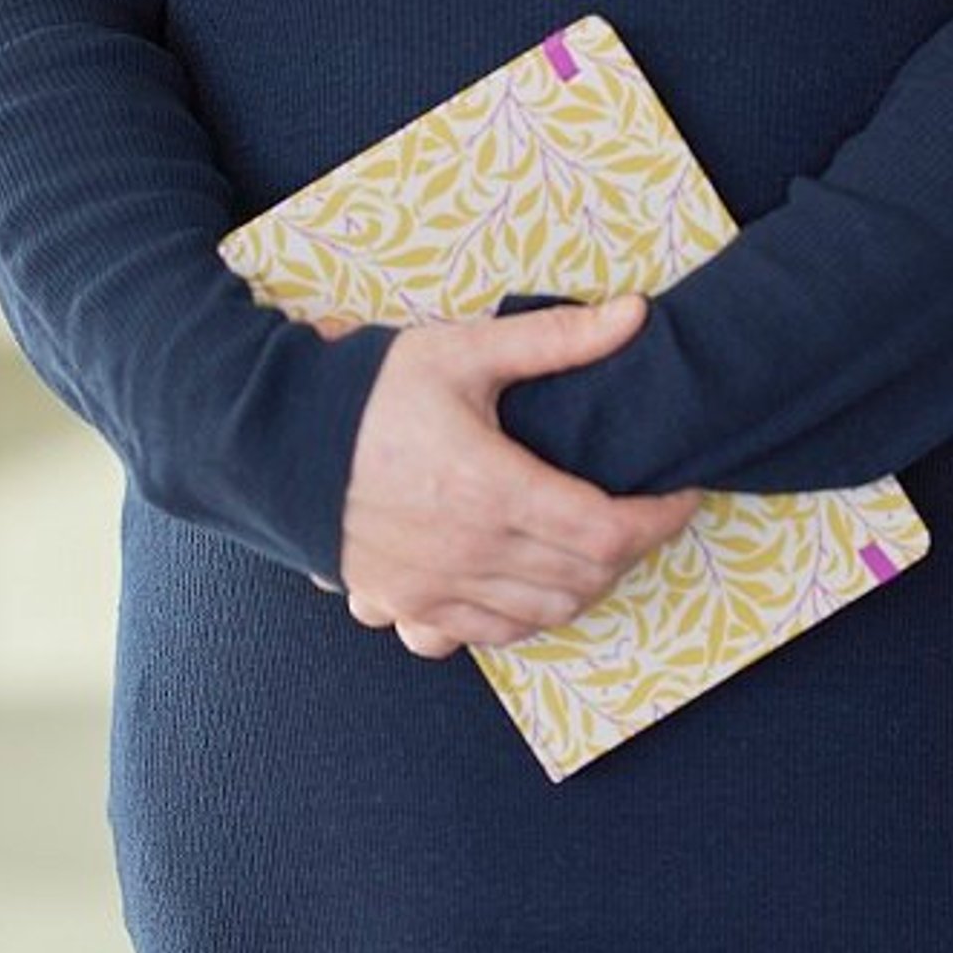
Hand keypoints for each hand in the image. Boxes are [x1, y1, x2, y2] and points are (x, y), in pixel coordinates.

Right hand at [317, 295, 701, 658]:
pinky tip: (524, 582)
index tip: (681, 493)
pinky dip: (520, 617)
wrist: (271, 439)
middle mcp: (470, 554)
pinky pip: (481, 636)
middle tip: (643, 509)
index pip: (609, 531)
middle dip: (631, 548)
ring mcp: (433, 591)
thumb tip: (634, 316)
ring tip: (594, 542)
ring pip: (541, 615)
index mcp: (493, 490)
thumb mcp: (465, 352)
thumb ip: (556, 341)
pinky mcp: (403, 606)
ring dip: (582, 586)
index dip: (660, 519)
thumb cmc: (368, 392)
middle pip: (586, 578)